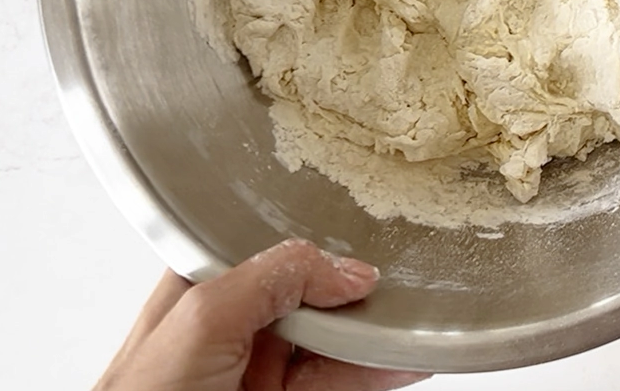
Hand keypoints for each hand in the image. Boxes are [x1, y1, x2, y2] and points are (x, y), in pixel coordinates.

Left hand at [95, 239, 429, 390]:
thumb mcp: (201, 321)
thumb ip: (270, 279)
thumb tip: (344, 269)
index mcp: (202, 288)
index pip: (273, 249)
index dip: (319, 243)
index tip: (365, 243)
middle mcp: (234, 326)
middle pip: (314, 293)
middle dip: (357, 289)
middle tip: (400, 285)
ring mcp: (261, 372)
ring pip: (336, 341)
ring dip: (378, 332)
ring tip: (419, 321)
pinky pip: (343, 382)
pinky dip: (380, 371)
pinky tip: (406, 360)